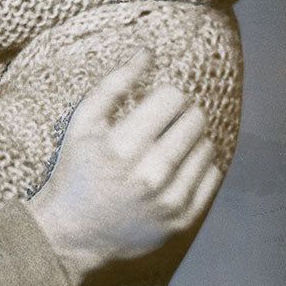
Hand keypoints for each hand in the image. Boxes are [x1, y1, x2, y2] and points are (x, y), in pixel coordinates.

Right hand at [26, 51, 221, 285]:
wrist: (73, 233)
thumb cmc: (77, 170)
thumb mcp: (82, 122)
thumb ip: (114, 83)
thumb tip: (147, 52)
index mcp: (124, 144)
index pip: (174, 97)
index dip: (165, 95)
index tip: (155, 103)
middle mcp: (151, 173)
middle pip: (195, 119)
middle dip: (182, 114)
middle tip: (164, 123)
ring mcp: (170, 200)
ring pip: (207, 147)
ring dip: (191, 140)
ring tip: (168, 146)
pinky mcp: (182, 220)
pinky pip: (212, 177)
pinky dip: (199, 166)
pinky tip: (177, 168)